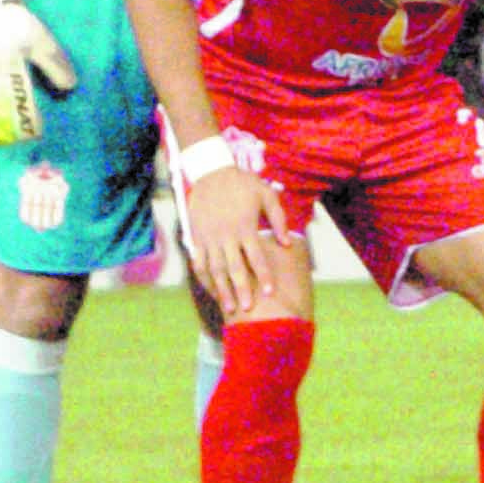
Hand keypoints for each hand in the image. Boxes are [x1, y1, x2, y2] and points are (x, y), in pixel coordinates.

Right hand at [184, 166, 291, 315]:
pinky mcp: (197, 237)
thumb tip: (286, 244)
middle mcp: (226, 235)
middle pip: (234, 268)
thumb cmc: (243, 184)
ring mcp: (209, 238)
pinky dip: (204, 277)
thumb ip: (278, 220)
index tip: (268, 293)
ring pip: (215, 269)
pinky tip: (211, 290)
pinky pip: (199, 261)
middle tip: (247, 310)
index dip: (263, 276)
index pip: (256, 257)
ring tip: (229, 307)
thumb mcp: (267, 195)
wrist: (211, 172)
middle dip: (241, 290)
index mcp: (245, 226)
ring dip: (222, 289)